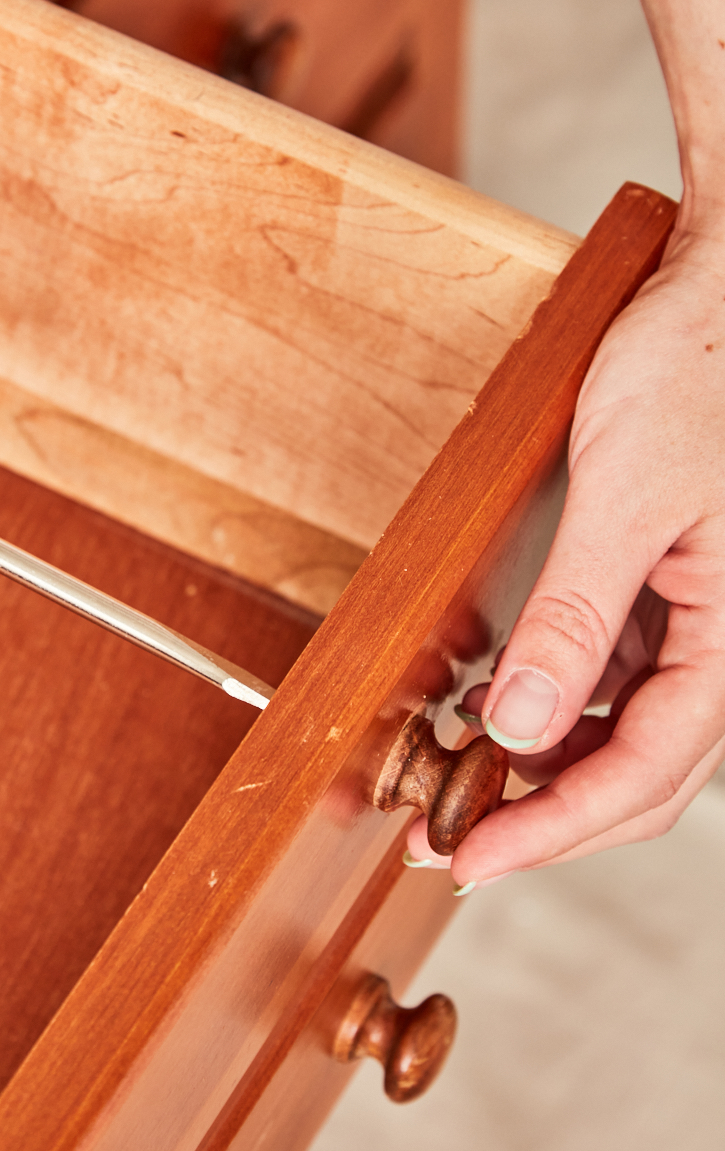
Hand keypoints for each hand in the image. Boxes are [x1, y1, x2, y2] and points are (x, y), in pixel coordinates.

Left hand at [407, 213, 724, 885]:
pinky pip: (629, 677)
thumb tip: (519, 727)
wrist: (722, 290)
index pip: (648, 774)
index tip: (472, 860)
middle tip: (452, 842)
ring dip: (555, 767)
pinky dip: (567, 705)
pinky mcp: (681, 590)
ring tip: (471, 783)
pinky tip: (510, 708)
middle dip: (549, 818)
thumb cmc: (699, 369)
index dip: (555, 830)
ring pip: (635, 733)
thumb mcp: (625, 498)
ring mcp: (710, 619)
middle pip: (646, 774)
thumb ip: (575, 620)